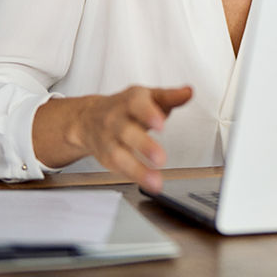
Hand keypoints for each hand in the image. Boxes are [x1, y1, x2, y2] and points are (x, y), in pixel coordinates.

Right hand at [37, 85, 192, 193]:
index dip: (148, 114)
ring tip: (155, 181)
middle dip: (143, 145)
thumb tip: (188, 93)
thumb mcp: (148, 96)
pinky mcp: (106, 157)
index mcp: (129, 101)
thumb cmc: (124, 106)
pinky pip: (118, 169)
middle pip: (126, 132)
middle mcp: (115, 120)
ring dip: (137, 170)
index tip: (160, 124)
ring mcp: (108, 140)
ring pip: (119, 155)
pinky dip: (133, 177)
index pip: (136, 105)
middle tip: (160, 158)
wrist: (88, 118)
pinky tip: (148, 183)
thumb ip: (169, 96)